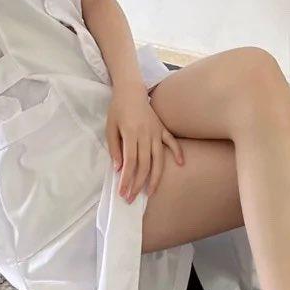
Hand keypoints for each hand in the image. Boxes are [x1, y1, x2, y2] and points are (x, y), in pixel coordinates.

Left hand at [106, 86, 183, 201]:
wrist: (130, 91)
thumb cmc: (117, 110)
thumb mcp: (110, 128)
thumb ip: (114, 148)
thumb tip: (119, 168)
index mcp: (131, 134)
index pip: (130, 162)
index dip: (127, 179)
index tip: (123, 192)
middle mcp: (145, 134)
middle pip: (144, 164)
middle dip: (138, 184)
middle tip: (131, 198)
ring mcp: (156, 131)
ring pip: (159, 159)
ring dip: (155, 177)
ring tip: (150, 192)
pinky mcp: (162, 128)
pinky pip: (172, 142)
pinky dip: (178, 152)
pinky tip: (180, 164)